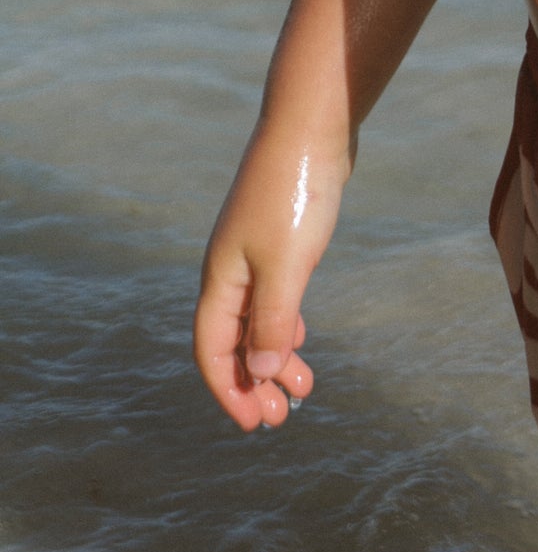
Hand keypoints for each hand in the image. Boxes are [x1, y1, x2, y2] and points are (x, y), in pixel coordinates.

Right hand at [193, 126, 345, 431]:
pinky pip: (273, 298)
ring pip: (255, 320)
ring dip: (273, 357)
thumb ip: (273, 320)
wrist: (312, 127)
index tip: (254, 425)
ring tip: (303, 390)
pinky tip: (301, 341)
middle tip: (281, 418)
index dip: (228, 390)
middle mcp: (229, 270)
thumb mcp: (286, 266)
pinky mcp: (280, 239)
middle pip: (232, 341)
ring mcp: (253, 253)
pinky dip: (284, 325)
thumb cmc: (296, 194)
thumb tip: (261, 373)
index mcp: (220, 279)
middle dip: (253, 382)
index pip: (211, 350)